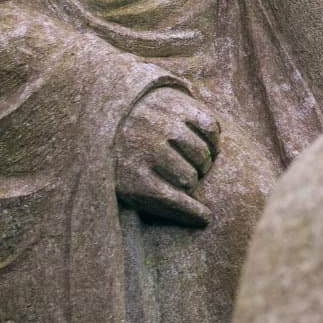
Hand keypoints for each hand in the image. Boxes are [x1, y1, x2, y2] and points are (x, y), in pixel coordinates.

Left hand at [114, 87, 219, 226]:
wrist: (108, 109)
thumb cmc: (122, 157)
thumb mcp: (125, 184)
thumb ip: (159, 203)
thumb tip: (206, 219)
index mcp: (126, 170)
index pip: (167, 200)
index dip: (190, 212)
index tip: (205, 217)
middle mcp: (144, 145)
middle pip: (188, 177)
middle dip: (191, 181)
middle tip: (188, 177)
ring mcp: (162, 122)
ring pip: (201, 154)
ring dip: (204, 162)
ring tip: (197, 163)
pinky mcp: (177, 103)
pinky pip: (210, 127)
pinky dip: (214, 139)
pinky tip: (207, 144)